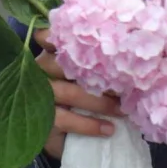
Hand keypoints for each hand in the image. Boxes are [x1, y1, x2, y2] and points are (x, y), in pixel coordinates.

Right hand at [34, 29, 121, 160]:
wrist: (53, 134)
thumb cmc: (73, 96)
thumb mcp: (79, 77)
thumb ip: (92, 63)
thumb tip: (127, 54)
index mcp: (50, 55)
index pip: (52, 37)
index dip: (63, 33)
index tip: (87, 33)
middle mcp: (40, 71)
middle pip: (65, 64)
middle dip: (98, 72)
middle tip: (125, 80)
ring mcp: (39, 96)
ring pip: (70, 93)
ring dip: (101, 102)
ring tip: (122, 110)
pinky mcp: (42, 120)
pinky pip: (67, 120)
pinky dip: (90, 124)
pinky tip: (109, 129)